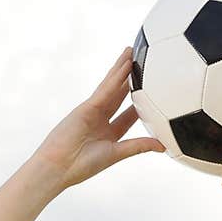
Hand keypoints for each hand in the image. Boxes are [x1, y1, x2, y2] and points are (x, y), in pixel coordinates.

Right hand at [34, 46, 166, 189]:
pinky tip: (125, 66)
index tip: (153, 92)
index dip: (140, 102)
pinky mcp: (86, 106)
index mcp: (107, 133)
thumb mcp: (116, 153)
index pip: (128, 114)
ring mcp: (92, 110)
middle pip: (119, 94)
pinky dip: (116, 78)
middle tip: (142, 62)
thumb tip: (162, 146)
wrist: (59, 167)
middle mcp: (100, 119)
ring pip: (111, 86)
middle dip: (130, 79)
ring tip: (132, 52)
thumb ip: (138, 146)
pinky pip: (105, 90)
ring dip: (122, 69)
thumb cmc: (82, 166)